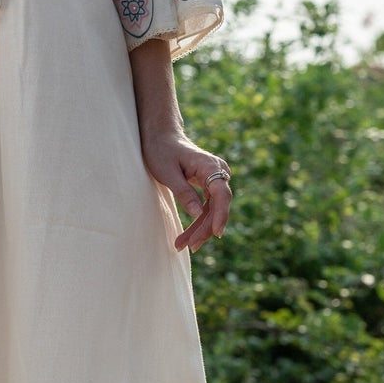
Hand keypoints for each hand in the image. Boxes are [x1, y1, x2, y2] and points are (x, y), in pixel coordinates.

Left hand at [140, 131, 231, 251]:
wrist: (161, 136)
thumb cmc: (161, 150)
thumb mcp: (167, 173)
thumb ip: (183, 192)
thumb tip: (198, 213)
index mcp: (210, 165)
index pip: (221, 194)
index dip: (221, 215)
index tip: (217, 233)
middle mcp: (218, 172)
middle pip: (218, 206)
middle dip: (205, 228)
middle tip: (189, 246)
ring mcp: (215, 179)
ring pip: (212, 210)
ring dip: (200, 229)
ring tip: (181, 245)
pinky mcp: (208, 186)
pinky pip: (207, 207)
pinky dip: (198, 222)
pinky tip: (187, 236)